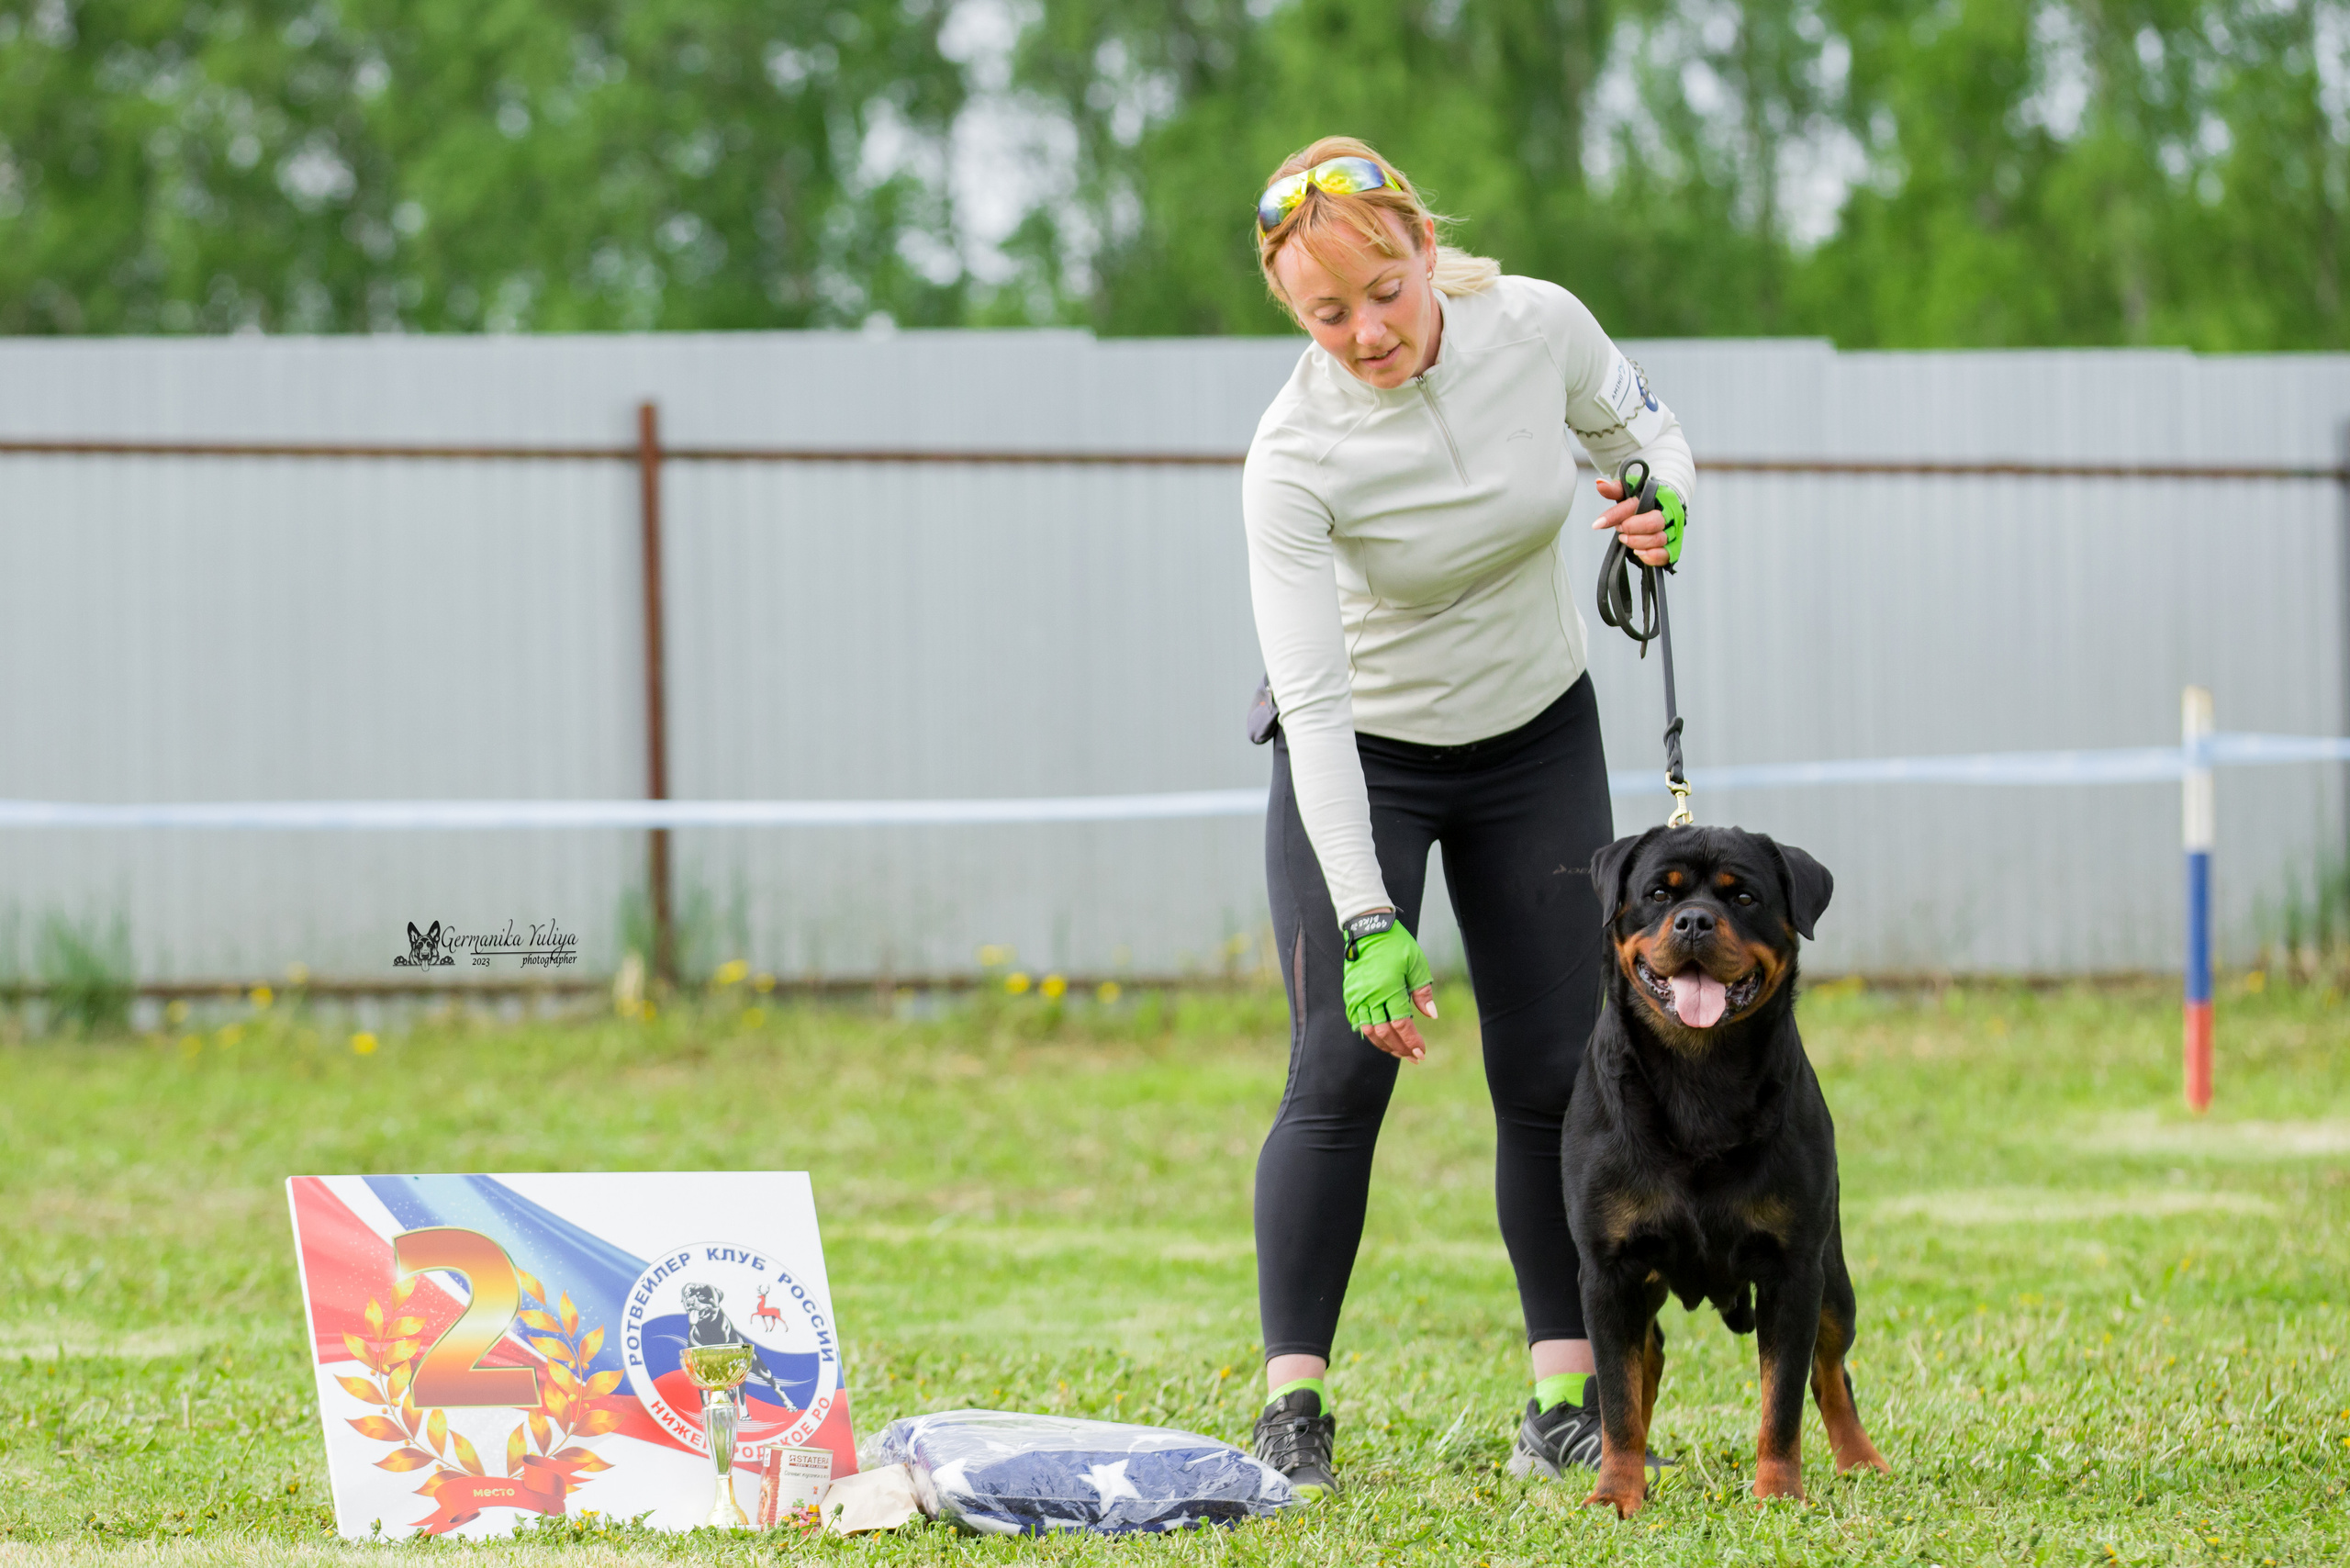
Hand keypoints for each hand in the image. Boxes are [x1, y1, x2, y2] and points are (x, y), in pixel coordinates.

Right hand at [1341, 916, 1436, 1061]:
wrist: (1368, 928)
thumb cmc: (1397, 944)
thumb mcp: (1416, 963)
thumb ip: (1423, 991)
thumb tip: (1431, 1016)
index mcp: (1390, 988)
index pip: (1402, 1024)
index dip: (1412, 1041)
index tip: (1421, 1053)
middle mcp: (1371, 996)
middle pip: (1385, 1032)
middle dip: (1401, 1048)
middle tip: (1413, 1057)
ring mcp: (1358, 996)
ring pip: (1369, 1030)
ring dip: (1384, 1045)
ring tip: (1398, 1052)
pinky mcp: (1350, 993)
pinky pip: (1356, 1020)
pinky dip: (1367, 1033)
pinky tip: (1379, 1038)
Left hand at [1589, 477, 1681, 567]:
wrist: (1668, 504)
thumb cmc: (1645, 498)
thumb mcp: (1630, 489)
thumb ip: (1615, 488)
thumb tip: (1599, 484)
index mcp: (1656, 496)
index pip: (1633, 505)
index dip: (1614, 515)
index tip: (1597, 524)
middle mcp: (1668, 513)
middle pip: (1653, 523)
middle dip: (1631, 528)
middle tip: (1620, 529)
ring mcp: (1672, 530)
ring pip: (1658, 539)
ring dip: (1638, 542)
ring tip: (1625, 539)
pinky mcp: (1673, 546)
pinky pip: (1665, 555)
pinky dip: (1651, 557)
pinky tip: (1639, 553)